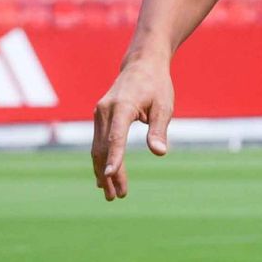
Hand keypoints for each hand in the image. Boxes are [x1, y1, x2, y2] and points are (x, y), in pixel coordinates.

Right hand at [91, 57, 174, 201]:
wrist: (141, 64)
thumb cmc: (156, 85)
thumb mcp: (164, 106)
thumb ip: (159, 129)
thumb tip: (159, 153)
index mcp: (121, 107)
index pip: (115, 137)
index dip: (114, 158)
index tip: (110, 177)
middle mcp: (105, 110)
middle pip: (103, 148)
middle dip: (110, 174)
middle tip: (118, 197)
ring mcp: (99, 114)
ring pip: (98, 148)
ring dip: (104, 172)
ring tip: (112, 194)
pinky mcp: (100, 117)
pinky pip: (98, 142)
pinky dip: (101, 160)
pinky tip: (104, 178)